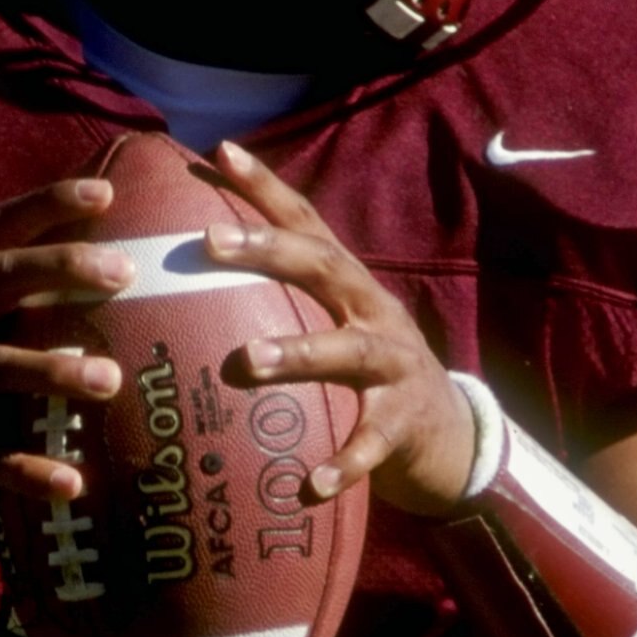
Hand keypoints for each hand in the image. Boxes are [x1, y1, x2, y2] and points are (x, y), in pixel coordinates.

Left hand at [204, 143, 474, 516]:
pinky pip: (371, 442)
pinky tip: (308, 483)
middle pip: (325, 267)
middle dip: (269, 250)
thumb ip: (279, 301)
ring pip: (348, 352)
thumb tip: (189, 279)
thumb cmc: (363, 374)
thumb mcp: (331, 325)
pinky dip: (342, 462)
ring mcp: (394, 365)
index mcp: (347, 284)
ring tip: (249, 360)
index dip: (266, 187)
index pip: (307, 223)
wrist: (448, 434)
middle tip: (210, 242)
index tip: (220, 153)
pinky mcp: (404, 423)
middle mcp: (372, 312)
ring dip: (297, 353)